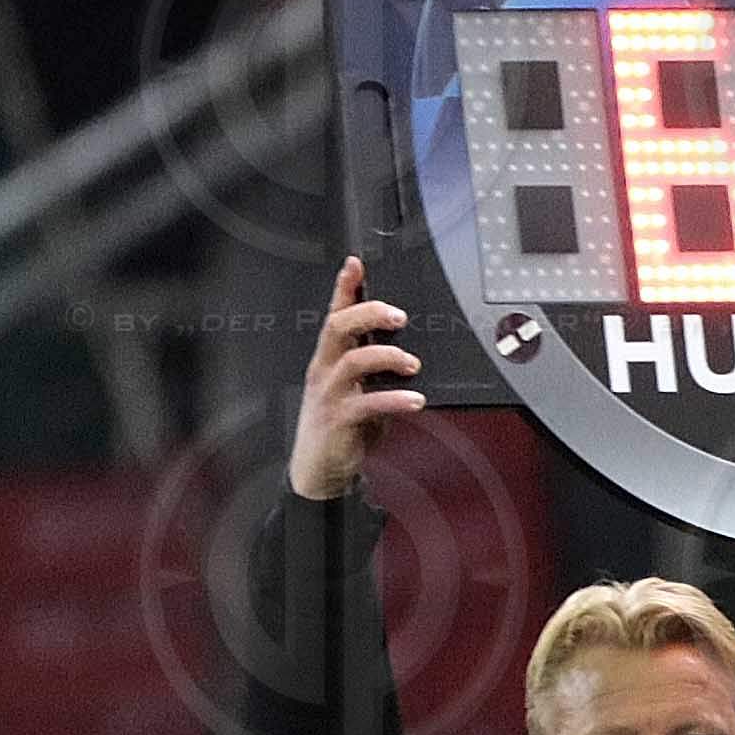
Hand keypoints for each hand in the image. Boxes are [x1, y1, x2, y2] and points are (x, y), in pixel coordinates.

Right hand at [289, 256, 421, 501]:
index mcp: (330, 359)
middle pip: (339, 327)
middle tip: (399, 315)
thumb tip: (408, 352)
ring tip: (413, 363)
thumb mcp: (359, 391)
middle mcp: (325, 370)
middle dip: (368, 314)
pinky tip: (415, 401)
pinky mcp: (338, 420)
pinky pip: (367, 404)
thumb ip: (376, 371)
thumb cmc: (343, 428)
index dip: (344, 288)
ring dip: (387, 357)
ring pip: (352, 361)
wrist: (319, 471)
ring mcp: (330, 394)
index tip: (356, 264)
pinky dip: (393, 399)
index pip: (334, 314)